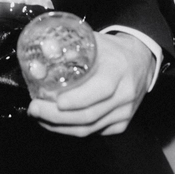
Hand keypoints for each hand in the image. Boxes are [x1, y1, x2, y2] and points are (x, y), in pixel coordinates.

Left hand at [27, 31, 154, 136]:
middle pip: (89, 115)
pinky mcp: (121, 124)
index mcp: (118, 70)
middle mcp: (124, 95)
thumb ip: (70, 48)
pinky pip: (94, 132)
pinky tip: (55, 123)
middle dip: (57, 116)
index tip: (54, 100)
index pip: (99, 90)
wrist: (140, 60)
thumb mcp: (94, 41)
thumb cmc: (112, 49)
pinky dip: (72, 129)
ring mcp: (124, 112)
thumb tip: (43, 56)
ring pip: (90, 128)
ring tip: (39, 117)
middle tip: (34, 109)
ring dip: (60, 126)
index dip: (76, 99)